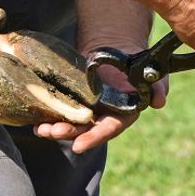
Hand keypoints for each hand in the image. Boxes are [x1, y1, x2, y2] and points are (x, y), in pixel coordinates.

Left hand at [32, 64, 166, 152]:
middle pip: (84, 129)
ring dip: (54, 127)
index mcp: (122, 115)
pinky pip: (60, 107)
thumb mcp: (153, 75)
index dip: (94, 137)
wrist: (120, 50)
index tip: (78, 145)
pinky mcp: (73, 96)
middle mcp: (102, 115)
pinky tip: (35, 117)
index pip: (108, 129)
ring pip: (69, 121)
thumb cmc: (140, 66)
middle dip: (68, 132)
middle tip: (52, 132)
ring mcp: (86, 107)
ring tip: (40, 129)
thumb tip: (159, 102)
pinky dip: (48, 113)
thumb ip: (158, 88)